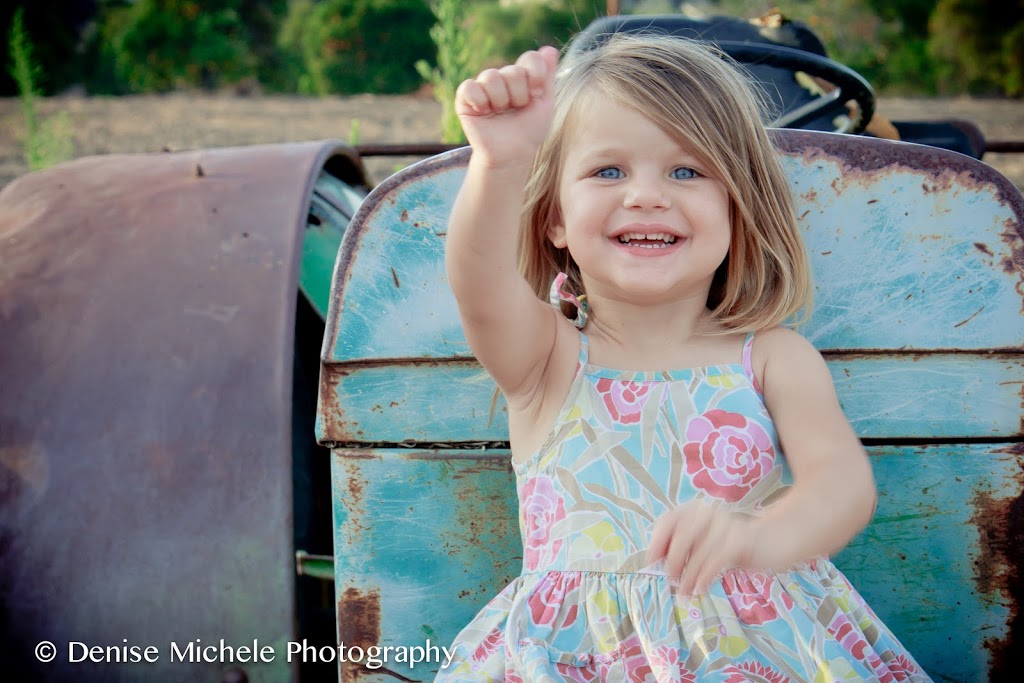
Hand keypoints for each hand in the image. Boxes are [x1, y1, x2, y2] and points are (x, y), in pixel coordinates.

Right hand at [454, 46, 558, 166]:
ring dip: (500, 100)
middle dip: (519, 95)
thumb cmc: (529, 131)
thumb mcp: (545, 104)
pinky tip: (483, 112)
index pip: (530, 58)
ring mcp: (483, 87)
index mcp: (522, 76)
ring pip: (491, 76)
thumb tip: (549, 49)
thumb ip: (548, 76)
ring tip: (500, 113)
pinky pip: (469, 87)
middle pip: (512, 71)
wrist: (511, 154)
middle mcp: (502, 78)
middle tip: (516, 109)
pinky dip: (479, 100)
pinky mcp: (465, 99)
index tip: (537, 94)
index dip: (536, 75)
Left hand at [647, 500, 769, 595]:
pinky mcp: (739, 540)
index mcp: (694, 510)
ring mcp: (724, 525)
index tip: (652, 563)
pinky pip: (714, 562)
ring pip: (698, 554)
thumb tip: (655, 560)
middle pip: (681, 538)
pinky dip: (704, 578)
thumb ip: (682, 546)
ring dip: (688, 578)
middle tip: (671, 581)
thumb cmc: (729, 544)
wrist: (771, 541)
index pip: (667, 521)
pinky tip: (700, 589)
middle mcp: (707, 512)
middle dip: (672, 563)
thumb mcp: (703, 541)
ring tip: (685, 593)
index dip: (657, 542)